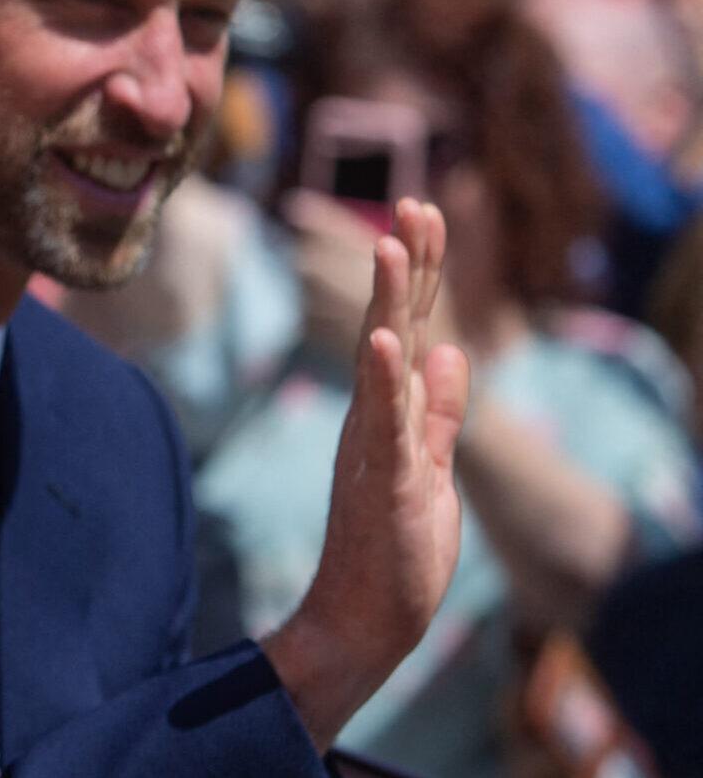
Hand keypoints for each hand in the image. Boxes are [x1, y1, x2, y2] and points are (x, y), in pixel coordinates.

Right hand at [262, 199, 470, 748]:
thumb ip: (441, 411)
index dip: (420, 271)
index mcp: (390, 411)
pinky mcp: (379, 478)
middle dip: (406, 265)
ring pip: (382, 362)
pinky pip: (381, 423)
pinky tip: (384, 342)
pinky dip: (382, 381)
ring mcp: (372, 444)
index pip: (410, 327)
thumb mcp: (432, 467)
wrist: (365, 616)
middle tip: (410, 202)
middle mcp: (374, 416)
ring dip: (386, 304)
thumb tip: (454, 354)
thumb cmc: (396, 547)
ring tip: (390, 247)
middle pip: (394, 326)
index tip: (423, 211)